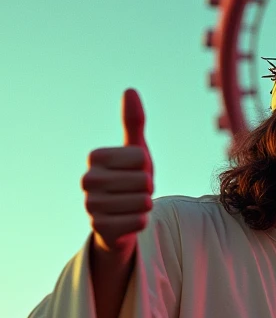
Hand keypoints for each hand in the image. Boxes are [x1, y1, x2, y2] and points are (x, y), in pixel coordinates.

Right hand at [83, 89, 153, 255]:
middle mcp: (86, 179)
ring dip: (145, 206)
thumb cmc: (130, 180)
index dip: (146, 167)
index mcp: (95, 157)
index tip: (134, 173)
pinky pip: (139, 221)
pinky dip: (141, 222)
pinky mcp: (99, 228)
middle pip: (144, 180)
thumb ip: (134, 122)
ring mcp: (90, 205)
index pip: (142, 157)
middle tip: (134, 192)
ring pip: (143, 201)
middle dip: (147, 189)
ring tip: (131, 205)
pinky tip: (129, 220)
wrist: (121, 219)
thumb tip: (130, 90)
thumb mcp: (136, 151)